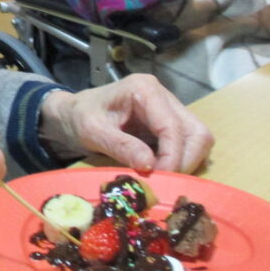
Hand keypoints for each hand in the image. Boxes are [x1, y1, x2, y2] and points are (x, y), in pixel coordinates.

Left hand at [39, 75, 213, 173]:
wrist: (71, 114)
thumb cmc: (79, 117)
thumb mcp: (92, 131)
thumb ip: (121, 146)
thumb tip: (150, 165)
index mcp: (144, 89)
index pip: (172, 126)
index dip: (171, 156)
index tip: (159, 179)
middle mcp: (163, 95)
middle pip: (197, 132)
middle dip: (185, 161)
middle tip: (165, 181)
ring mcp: (169, 108)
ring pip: (198, 138)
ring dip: (186, 162)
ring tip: (162, 177)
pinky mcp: (169, 123)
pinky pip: (188, 143)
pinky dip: (180, 160)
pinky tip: (161, 171)